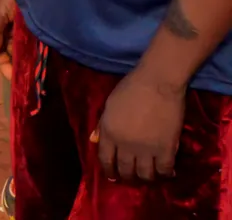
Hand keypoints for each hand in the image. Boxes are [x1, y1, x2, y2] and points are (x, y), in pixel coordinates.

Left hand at [97, 66, 185, 182]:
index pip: (105, 159)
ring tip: (148, 175)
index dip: (109, 170)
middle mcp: (125, 144)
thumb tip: (94, 141)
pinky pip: (164, 170)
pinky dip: (165, 174)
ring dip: (146, 178)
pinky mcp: (166, 149)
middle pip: (125, 170)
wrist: (157, 82)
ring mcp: (146, 148)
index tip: (112, 175)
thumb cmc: (130, 88)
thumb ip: (102, 125)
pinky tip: (166, 172)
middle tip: (131, 177)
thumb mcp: (109, 105)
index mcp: (108, 132)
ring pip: (145, 175)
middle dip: (127, 177)